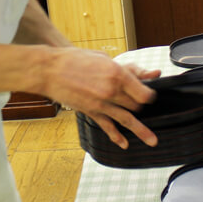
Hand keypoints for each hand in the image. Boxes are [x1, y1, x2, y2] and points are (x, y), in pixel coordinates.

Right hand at [40, 49, 159, 148]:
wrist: (50, 70)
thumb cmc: (75, 59)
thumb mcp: (103, 58)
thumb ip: (123, 68)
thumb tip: (141, 75)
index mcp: (117, 74)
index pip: (144, 93)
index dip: (150, 96)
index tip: (150, 96)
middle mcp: (111, 91)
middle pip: (137, 106)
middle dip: (141, 106)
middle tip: (140, 105)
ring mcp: (101, 104)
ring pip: (127, 120)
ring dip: (141, 131)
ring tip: (152, 141)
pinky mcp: (91, 112)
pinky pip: (108, 127)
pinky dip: (117, 137)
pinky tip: (124, 143)